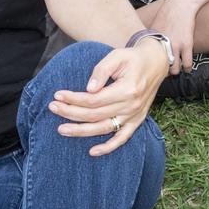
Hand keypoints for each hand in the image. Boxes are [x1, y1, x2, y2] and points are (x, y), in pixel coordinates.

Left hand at [46, 44, 168, 155]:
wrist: (156, 63)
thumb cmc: (133, 58)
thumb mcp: (117, 56)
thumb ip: (101, 71)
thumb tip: (89, 88)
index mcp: (127, 89)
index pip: (94, 100)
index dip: (74, 99)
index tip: (57, 95)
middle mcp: (131, 106)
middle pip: (95, 115)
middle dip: (71, 113)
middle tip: (52, 107)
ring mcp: (134, 116)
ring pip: (104, 128)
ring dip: (81, 131)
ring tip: (62, 129)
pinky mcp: (137, 121)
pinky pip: (122, 138)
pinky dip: (109, 147)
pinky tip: (93, 152)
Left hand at [149, 0, 197, 73]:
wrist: (181, 4)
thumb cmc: (168, 14)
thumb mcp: (154, 27)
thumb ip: (151, 40)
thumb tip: (146, 51)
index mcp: (152, 42)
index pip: (149, 62)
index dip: (152, 68)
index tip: (154, 70)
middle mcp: (161, 45)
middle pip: (161, 68)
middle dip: (164, 72)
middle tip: (166, 72)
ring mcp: (174, 45)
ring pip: (174, 69)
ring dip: (176, 71)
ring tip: (177, 69)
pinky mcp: (186, 44)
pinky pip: (187, 64)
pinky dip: (187, 68)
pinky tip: (187, 68)